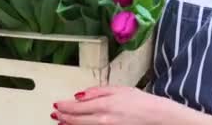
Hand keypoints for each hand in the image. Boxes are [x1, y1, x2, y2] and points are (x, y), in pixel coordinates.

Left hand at [52, 86, 169, 124]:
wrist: (156, 117)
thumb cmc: (140, 102)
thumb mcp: (118, 89)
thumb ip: (97, 92)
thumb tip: (80, 95)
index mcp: (104, 105)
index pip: (76, 107)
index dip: (64, 106)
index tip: (56, 104)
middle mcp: (102, 120)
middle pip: (75, 120)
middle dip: (62, 116)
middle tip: (55, 113)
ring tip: (60, 122)